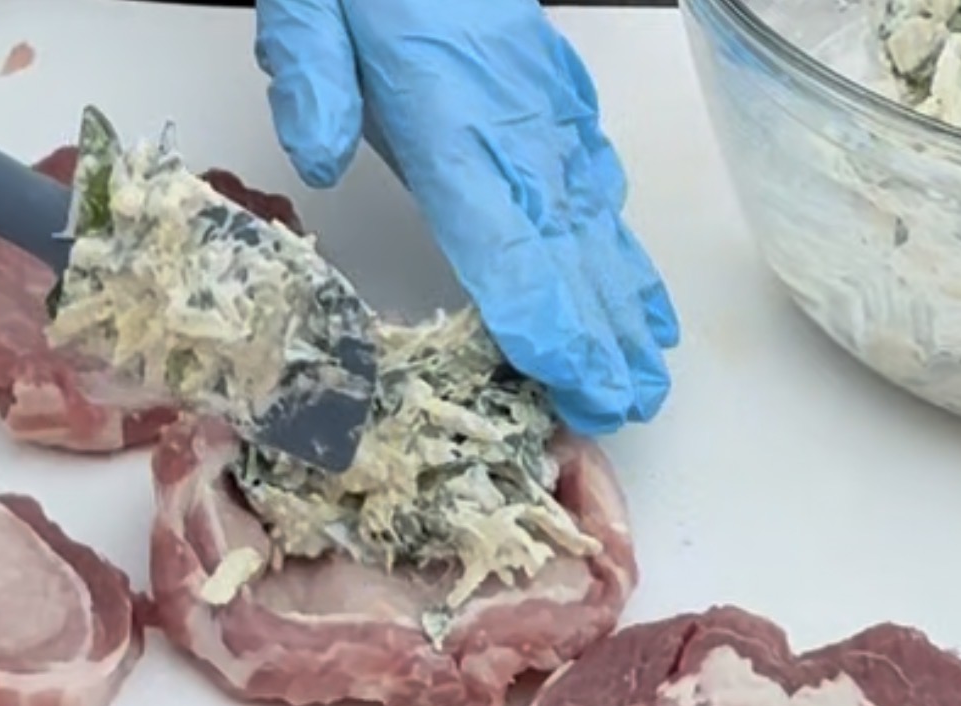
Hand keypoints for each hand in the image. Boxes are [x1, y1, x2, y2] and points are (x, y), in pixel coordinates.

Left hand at [255, 0, 678, 434]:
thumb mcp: (311, 5)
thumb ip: (316, 77)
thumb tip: (322, 154)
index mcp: (451, 120)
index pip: (506, 242)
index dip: (545, 322)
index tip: (577, 386)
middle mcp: (514, 128)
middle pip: (565, 253)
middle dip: (598, 339)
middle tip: (625, 409)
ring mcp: (545, 113)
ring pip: (594, 225)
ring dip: (623, 305)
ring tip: (648, 370)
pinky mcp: (555, 98)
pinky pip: (598, 182)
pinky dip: (622, 243)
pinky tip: (637, 287)